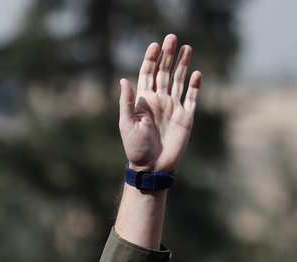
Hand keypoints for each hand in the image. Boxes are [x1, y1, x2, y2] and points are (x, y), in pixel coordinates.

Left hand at [119, 35, 200, 172]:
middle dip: (168, 56)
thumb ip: (127, 102)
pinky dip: (194, 86)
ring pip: (179, 81)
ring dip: (182, 65)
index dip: (151, 59)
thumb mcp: (127, 124)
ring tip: (186, 48)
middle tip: (172, 37)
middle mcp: (159, 101)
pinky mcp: (185, 117)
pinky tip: (196, 73)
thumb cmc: (135, 147)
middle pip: (164, 73)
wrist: (152, 166)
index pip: (148, 75)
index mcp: (144, 101)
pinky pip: (191, 98)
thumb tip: (123, 80)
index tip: (154, 45)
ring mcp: (173, 107)